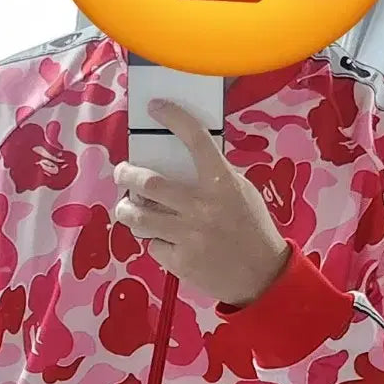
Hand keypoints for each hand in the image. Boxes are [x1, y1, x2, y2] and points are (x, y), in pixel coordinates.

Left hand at [114, 99, 290, 306]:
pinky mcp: (179, 261)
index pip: (197, 141)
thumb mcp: (242, 192)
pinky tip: (163, 240)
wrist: (262, 276)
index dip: (174, 118)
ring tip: (126, 206)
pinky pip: (153, 244)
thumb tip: (184, 158)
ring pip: (139, 216)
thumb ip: (215, 175)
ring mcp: (188, 235)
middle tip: (122, 171)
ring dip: (126, 209)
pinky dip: (154, 240)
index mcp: (222, 183)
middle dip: (127, 174)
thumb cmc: (252, 227)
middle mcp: (202, 206)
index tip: (156, 106)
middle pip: (149, 183)